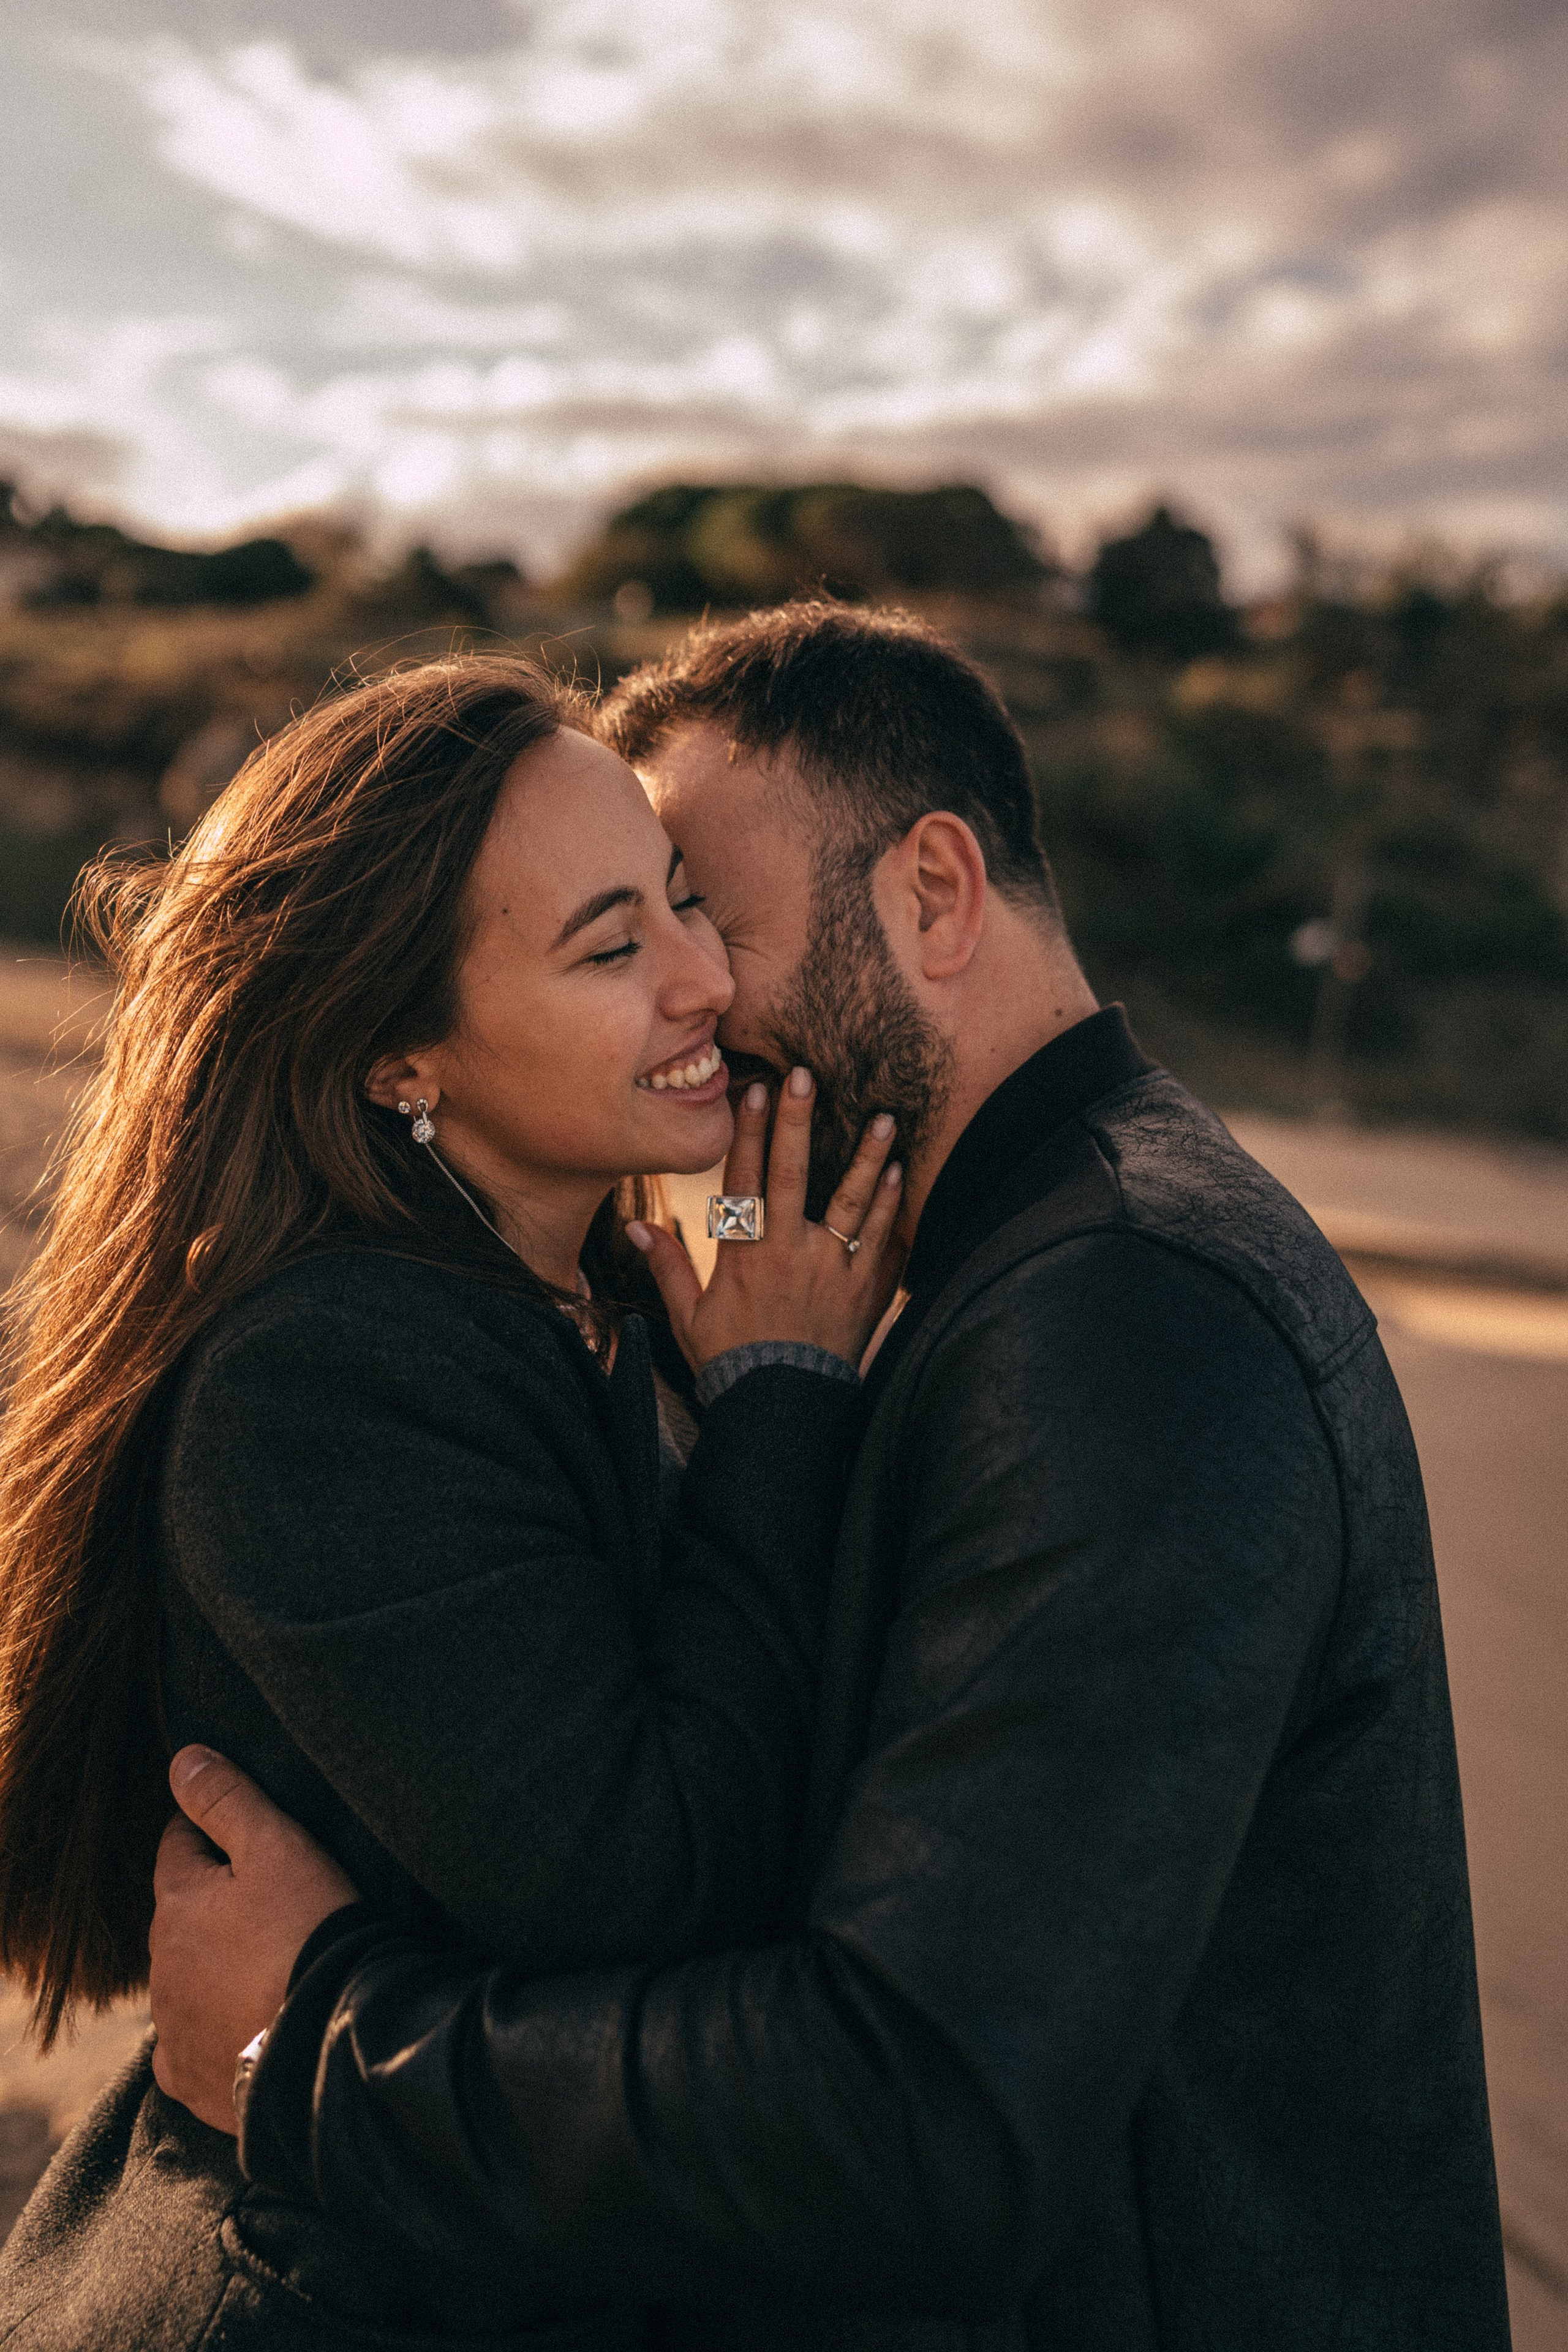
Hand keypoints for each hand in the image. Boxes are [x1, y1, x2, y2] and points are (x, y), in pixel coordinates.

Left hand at [149, 1746, 358, 2133]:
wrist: (330, 2046)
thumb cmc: (307, 1934)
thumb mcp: (276, 1846)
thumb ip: (226, 1798)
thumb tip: (182, 1759)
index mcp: (176, 1904)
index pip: (179, 1846)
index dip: (211, 1832)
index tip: (247, 1836)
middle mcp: (160, 1967)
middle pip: (181, 1917)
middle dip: (213, 1905)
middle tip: (270, 1904)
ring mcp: (173, 2028)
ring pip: (184, 1980)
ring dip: (213, 1968)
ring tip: (268, 1967)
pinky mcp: (193, 2080)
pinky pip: (191, 2046)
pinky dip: (213, 2032)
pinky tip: (247, 2026)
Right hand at [628, 1068, 904, 1371]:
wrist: (782, 1412)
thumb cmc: (732, 1363)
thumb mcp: (688, 1317)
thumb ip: (666, 1267)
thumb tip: (632, 1226)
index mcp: (743, 1256)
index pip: (744, 1179)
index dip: (749, 1132)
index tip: (757, 1089)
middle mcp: (788, 1254)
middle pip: (793, 1175)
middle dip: (799, 1122)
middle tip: (808, 1076)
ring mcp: (831, 1270)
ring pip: (852, 1201)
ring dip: (867, 1156)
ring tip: (883, 1116)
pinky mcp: (863, 1291)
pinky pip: (882, 1240)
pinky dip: (892, 1206)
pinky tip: (900, 1173)